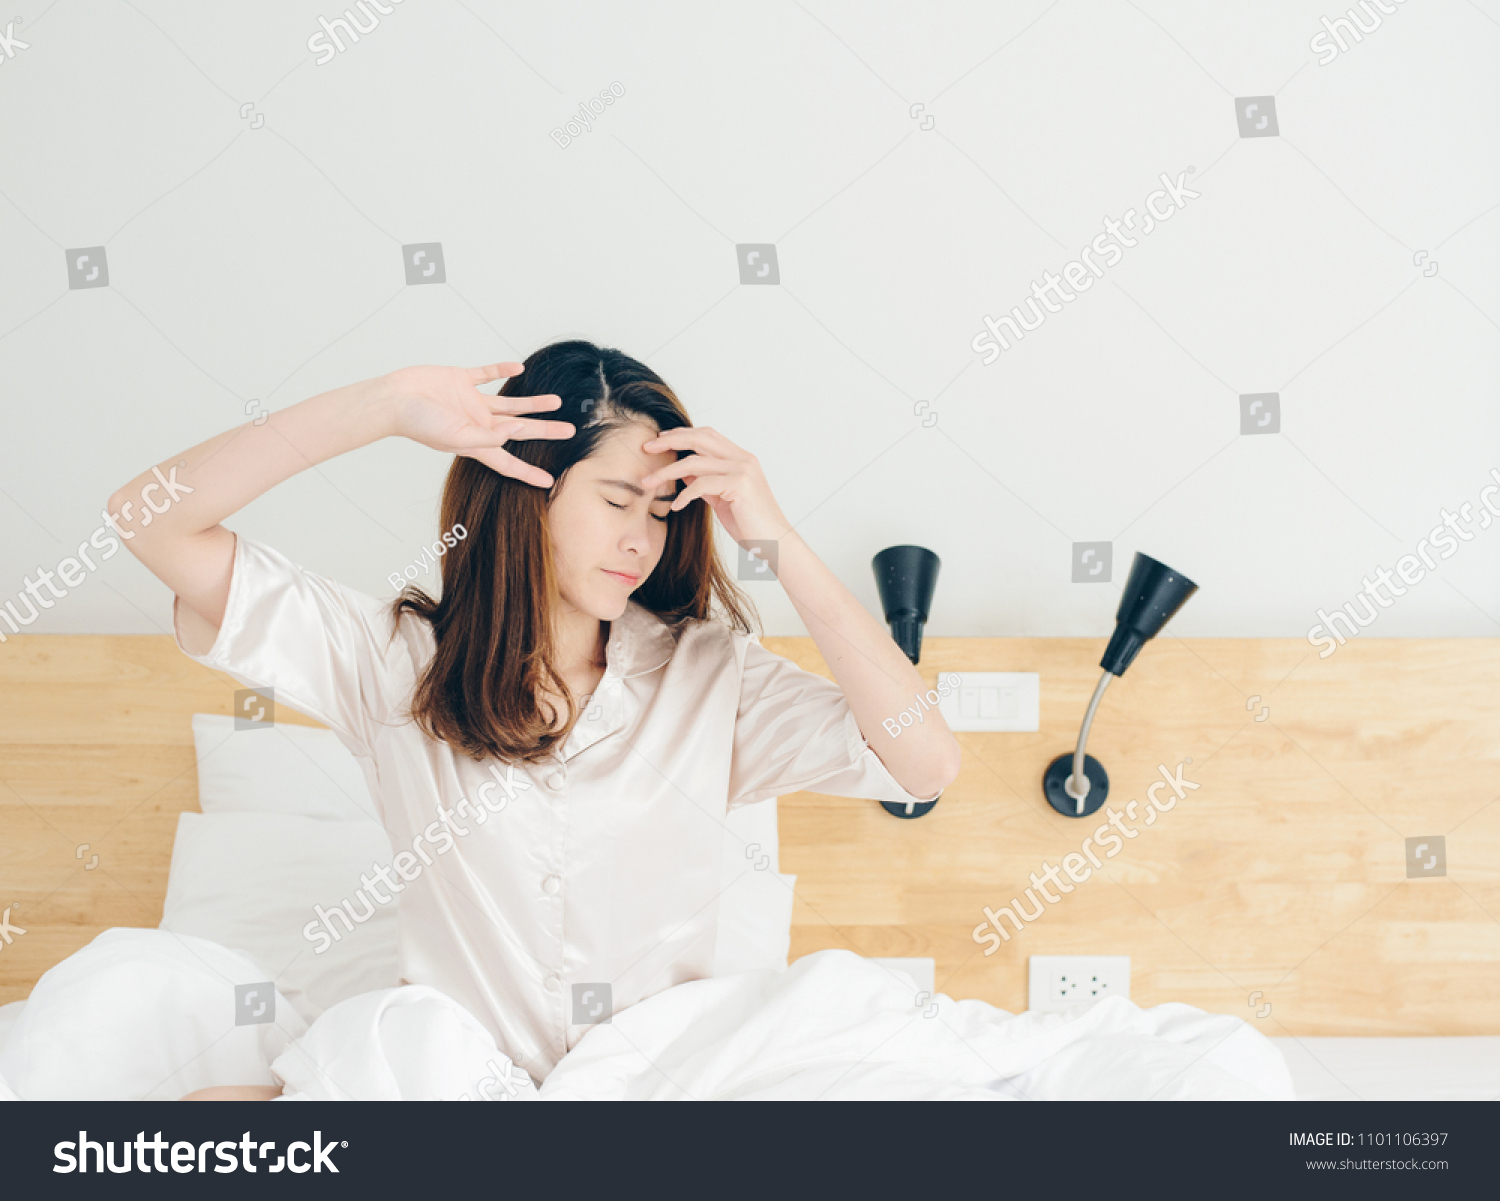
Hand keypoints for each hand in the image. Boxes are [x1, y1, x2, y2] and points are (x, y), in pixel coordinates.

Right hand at [385, 362, 574, 487]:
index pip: (508, 462)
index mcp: (476, 442)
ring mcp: (470, 402)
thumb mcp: (456, 436)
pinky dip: (502, 371)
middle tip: (569, 431)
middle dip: (544, 431)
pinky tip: (518, 369)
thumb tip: (514, 433)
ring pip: (510, 403)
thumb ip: (485, 436)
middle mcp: (478, 423)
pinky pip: (486, 374)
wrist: (394, 398)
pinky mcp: (460, 380)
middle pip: (519, 430)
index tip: (549, 482)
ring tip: (556, 402)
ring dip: (532, 403)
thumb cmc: (419, 423)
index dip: (528, 472)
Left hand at [639, 427, 788, 546]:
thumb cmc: (752, 525)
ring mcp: (742, 470)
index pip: (707, 435)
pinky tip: (676, 506)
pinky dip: (684, 495)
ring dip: (667, 472)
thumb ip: (706, 484)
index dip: (682, 434)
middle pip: (699, 438)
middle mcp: (743, 459)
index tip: (659, 440)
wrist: (776, 543)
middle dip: (669, 440)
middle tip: (646, 447)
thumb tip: (684, 473)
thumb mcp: (723, 500)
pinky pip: (702, 484)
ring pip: (695, 462)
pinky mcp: (739, 485)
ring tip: (648, 482)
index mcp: (741, 459)